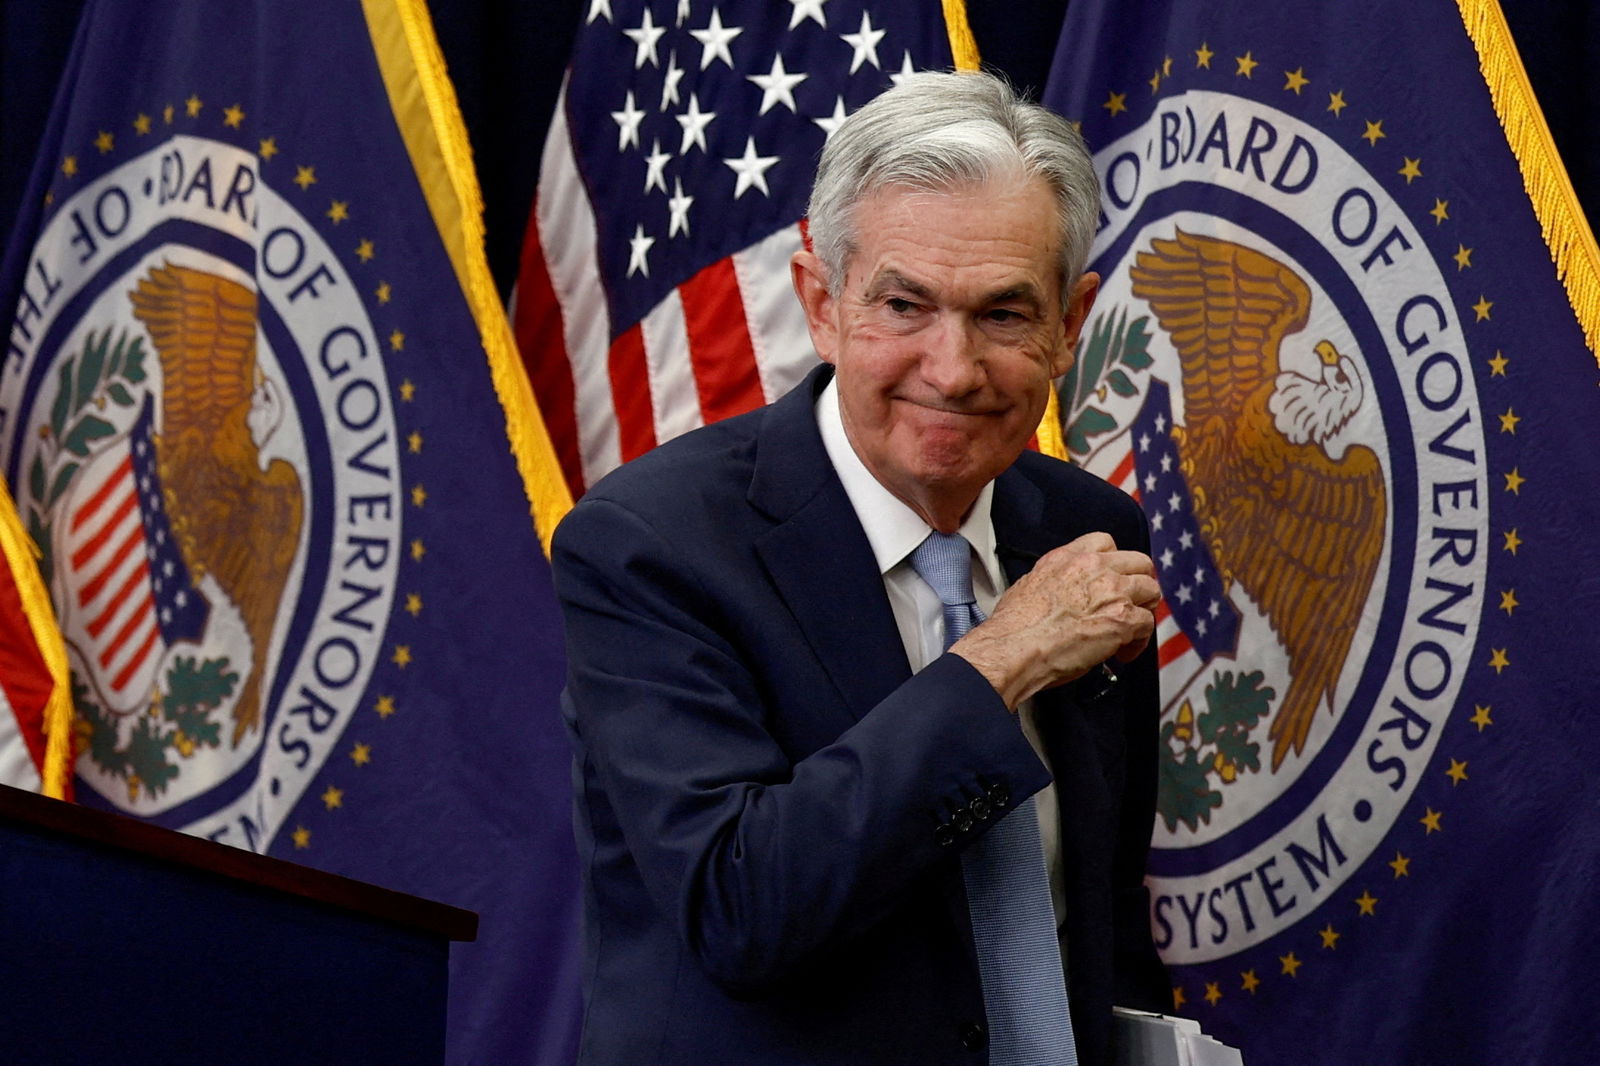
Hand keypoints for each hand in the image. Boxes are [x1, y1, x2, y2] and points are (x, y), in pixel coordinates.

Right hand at [950, 531, 1158, 708]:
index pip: (1105, 542)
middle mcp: (1094, 568)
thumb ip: (1054, 579)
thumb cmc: (1015, 626)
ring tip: (1131, 630)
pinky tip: (1123, 653)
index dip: (1114, 562)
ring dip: (1144, 609)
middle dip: (1139, 583)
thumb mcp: (1029, 584)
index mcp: (1069, 558)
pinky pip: (1148, 624)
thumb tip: (1061, 593)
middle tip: (1131, 603)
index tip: (1112, 578)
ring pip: (1151, 590)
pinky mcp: (1123, 619)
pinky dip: (1140, 641)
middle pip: (1139, 562)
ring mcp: (1113, 591)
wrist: (1017, 647)